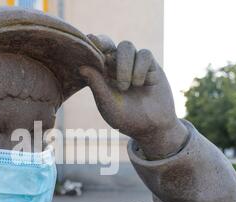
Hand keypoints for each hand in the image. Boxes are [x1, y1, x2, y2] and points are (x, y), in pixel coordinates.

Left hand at [80, 35, 187, 159]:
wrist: (154, 127)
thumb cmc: (127, 119)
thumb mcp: (108, 105)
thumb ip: (97, 86)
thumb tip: (82, 68)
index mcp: (102, 75)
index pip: (94, 53)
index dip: (89, 45)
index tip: (87, 41)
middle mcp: (116, 66)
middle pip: (108, 43)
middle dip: (104, 46)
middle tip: (101, 53)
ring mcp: (134, 63)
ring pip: (126, 46)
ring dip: (125, 65)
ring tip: (128, 86)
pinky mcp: (151, 65)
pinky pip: (144, 55)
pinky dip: (142, 69)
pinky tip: (146, 84)